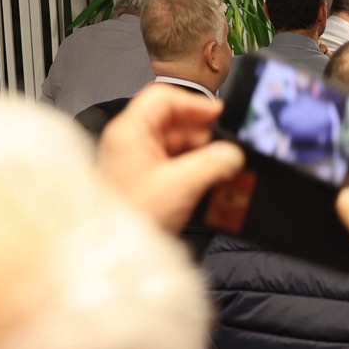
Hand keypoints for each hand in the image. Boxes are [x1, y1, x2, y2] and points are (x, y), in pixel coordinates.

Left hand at [98, 84, 244, 232]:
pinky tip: (206, 179)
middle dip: (201, 134)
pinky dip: (191, 167)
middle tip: (224, 149)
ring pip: (175, 142)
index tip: (219, 115)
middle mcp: (130, 139)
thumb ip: (212, 165)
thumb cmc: (133, 215)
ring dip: (199, 152)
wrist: (115, 250)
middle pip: (172, 120)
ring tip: (219, 168)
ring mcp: (136, 158)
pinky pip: (173, 161)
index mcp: (130, 131)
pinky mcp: (144, 176)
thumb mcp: (180, 186)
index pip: (163, 98)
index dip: (194, 103)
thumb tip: (233, 153)